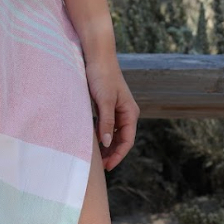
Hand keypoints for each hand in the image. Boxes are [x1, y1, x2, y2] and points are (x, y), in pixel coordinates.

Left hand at [84, 54, 139, 170]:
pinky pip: (106, 125)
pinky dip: (101, 135)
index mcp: (130, 112)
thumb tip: (107, 143)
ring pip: (114, 133)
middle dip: (113, 153)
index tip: (108, 166)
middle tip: (100, 166)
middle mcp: (126, 112)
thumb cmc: (102, 76)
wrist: (97, 57)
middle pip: (122, 139)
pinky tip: (93, 141)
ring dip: (107, 145)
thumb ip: (106, 122)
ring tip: (97, 157)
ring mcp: (116, 109)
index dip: (118, 155)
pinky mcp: (106, 105)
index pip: (127, 140)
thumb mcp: (104, 100)